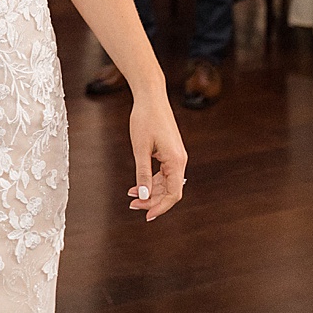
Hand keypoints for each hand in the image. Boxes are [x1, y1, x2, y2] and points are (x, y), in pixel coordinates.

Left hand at [125, 92, 187, 221]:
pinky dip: (152, 181)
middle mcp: (180, 160)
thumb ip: (142, 174)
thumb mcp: (140, 149)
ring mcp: (176, 156)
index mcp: (176, 161)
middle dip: (152, 200)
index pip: (173, 194)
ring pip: (166, 183)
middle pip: (170, 191)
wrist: (150, 96)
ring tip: (131, 196)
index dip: (160, 207)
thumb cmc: (144, 119)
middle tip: (132, 205)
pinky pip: (164, 173)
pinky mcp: (170, 152)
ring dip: (151, 192)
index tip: (146, 215)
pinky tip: (137, 185)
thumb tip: (144, 196)